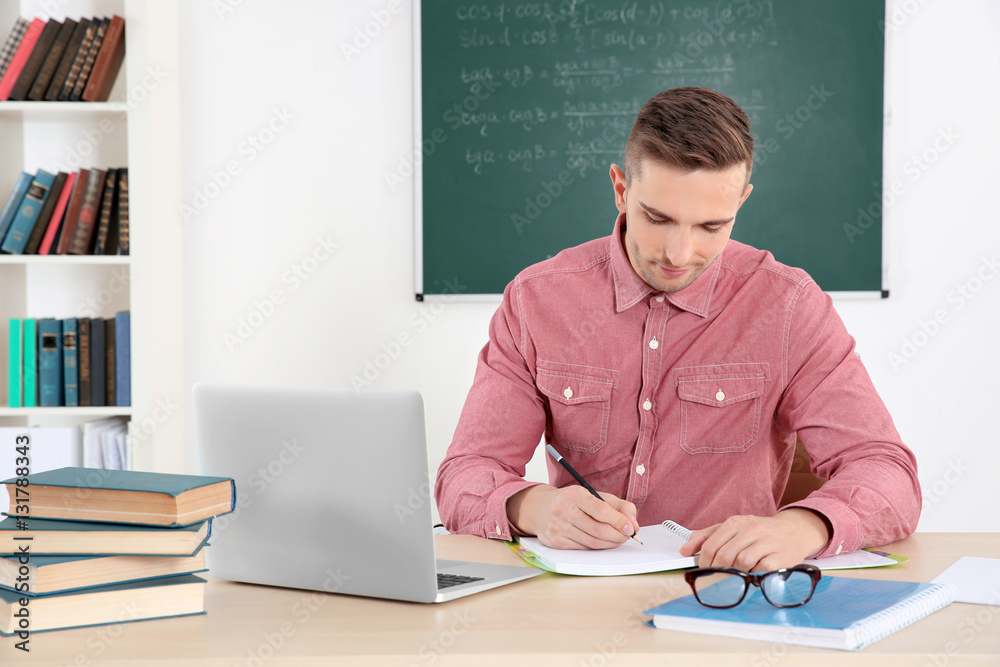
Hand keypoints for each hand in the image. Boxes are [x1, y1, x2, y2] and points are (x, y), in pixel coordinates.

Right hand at [506, 484, 638, 549]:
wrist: (540, 508)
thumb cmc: (572, 501)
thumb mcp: (595, 496)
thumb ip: (619, 506)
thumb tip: (634, 525)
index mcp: (575, 495)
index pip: (601, 511)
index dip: (619, 521)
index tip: (631, 528)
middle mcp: (563, 510)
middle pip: (598, 530)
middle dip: (618, 536)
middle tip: (628, 536)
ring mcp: (558, 528)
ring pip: (592, 543)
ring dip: (610, 544)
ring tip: (618, 539)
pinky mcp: (556, 542)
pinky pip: (583, 549)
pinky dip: (597, 548)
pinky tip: (603, 543)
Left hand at [678, 509, 830, 570]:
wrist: (793, 531)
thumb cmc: (758, 532)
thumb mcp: (731, 528)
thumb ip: (706, 536)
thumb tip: (684, 550)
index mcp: (736, 522)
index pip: (712, 544)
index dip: (703, 561)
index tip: (703, 570)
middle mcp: (752, 529)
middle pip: (725, 555)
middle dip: (718, 570)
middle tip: (718, 577)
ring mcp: (767, 542)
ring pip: (741, 562)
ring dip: (735, 573)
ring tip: (736, 574)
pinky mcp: (780, 557)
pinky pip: (760, 570)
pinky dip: (752, 575)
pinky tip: (752, 574)